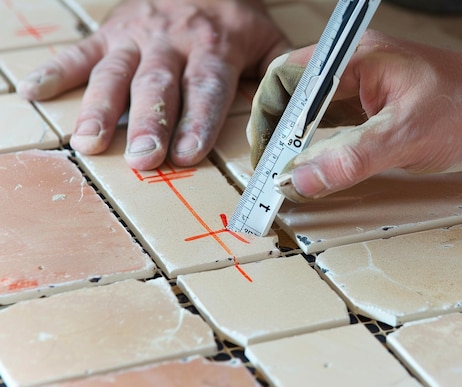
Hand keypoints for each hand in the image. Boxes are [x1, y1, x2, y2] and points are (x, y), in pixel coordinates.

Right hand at [18, 0, 288, 169]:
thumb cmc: (234, 16)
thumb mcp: (267, 39)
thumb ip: (279, 76)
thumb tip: (292, 117)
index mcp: (214, 47)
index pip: (206, 88)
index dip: (197, 121)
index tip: (188, 154)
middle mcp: (172, 42)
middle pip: (158, 85)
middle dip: (149, 123)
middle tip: (142, 160)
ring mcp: (136, 36)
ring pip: (116, 72)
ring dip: (100, 108)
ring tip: (88, 142)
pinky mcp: (110, 31)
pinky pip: (80, 51)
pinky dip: (57, 71)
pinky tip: (33, 92)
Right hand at [248, 30, 461, 201]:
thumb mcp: (408, 136)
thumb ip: (352, 158)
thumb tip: (301, 180)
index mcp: (354, 59)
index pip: (287, 79)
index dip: (268, 117)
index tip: (265, 156)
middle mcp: (353, 69)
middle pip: (293, 96)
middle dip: (276, 134)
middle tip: (271, 173)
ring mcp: (364, 88)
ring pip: (311, 113)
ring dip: (295, 144)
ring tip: (286, 176)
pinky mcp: (375, 108)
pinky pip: (334, 125)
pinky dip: (320, 148)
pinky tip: (317, 170)